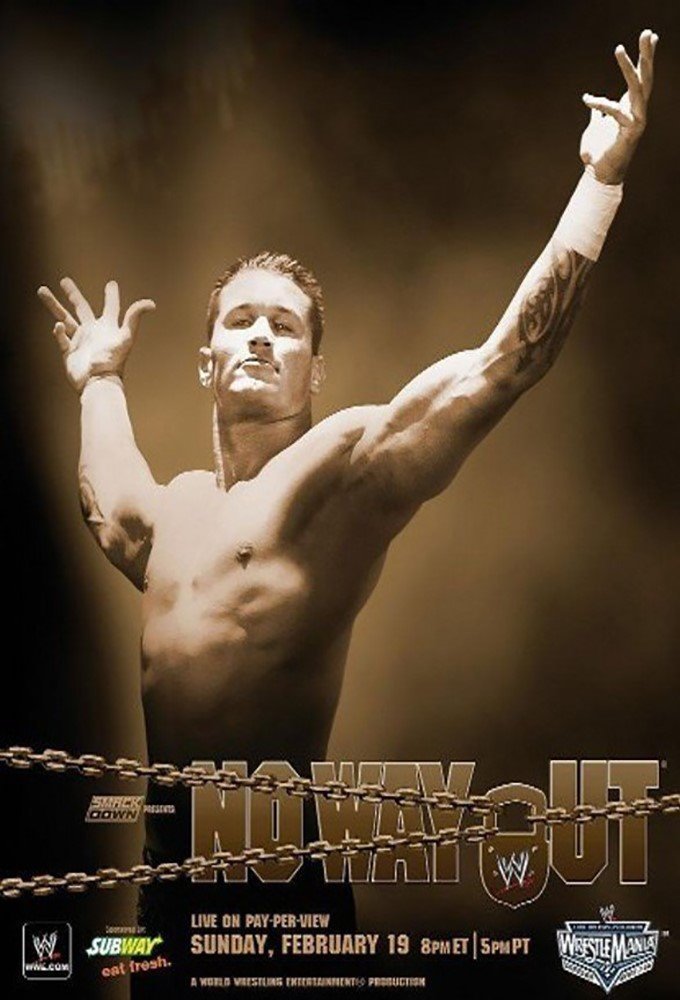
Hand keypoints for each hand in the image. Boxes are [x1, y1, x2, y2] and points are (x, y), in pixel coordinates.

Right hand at [37, 278, 154, 393]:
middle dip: (72, 294)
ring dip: (53, 305)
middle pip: (81, 307)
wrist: (98, 383)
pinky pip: (61, 338)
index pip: (111, 307)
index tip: (112, 284)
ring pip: (64, 318)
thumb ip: (134, 318)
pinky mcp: (69, 352)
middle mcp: (93, 332)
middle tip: (64, 280)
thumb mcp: (126, 337)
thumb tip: (151, 303)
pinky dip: (58, 332)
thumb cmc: (113, 361)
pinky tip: (58, 327)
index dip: (112, 295)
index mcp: (107, 327)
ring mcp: (80, 341)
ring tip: (41, 290)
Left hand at [580, 28, 657, 184]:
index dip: (644, 57)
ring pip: (637, 88)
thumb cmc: (597, 152)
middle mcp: (637, 111)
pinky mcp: (630, 131)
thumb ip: (596, 112)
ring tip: (619, 49)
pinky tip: (588, 99)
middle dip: (647, 54)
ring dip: (628, 68)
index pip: (640, 77)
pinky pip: (616, 111)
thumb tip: (590, 100)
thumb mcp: (594, 126)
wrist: (598, 174)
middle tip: (648, 32)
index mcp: (630, 107)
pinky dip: (602, 104)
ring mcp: (637, 120)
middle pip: (646, 77)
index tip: (649, 36)